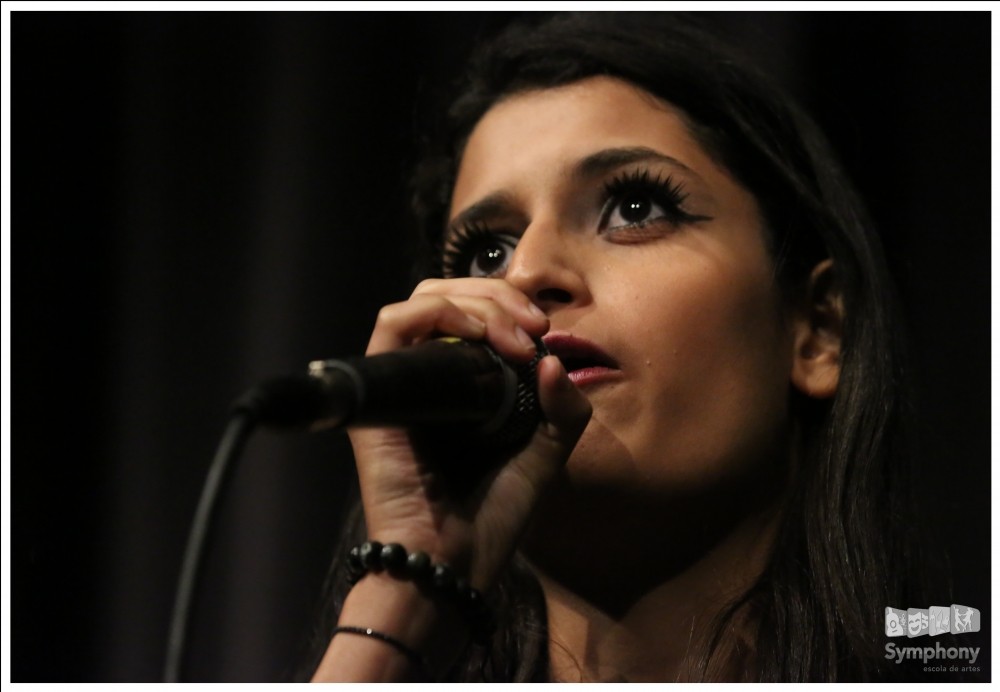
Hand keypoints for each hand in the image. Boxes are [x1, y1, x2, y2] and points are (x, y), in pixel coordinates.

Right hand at [348, 277, 591, 589]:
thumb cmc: (494, 513)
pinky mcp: (379, 391)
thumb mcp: (547, 452)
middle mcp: (431, 373)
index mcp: (466, 382)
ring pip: (424, 298)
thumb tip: (553, 358)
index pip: (476, 311)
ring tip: (514, 335)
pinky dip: (437, 312)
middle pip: (452, 295)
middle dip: (500, 296)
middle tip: (535, 326)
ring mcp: (403, 380)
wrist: (454, 561)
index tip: (545, 330)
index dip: (511, 304)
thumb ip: (564, 407)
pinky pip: (392, 324)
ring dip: (476, 301)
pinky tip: (475, 334)